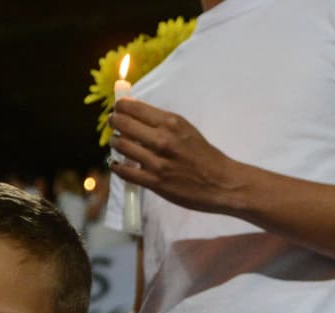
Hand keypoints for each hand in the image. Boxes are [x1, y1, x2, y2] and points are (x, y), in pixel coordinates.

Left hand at [108, 99, 243, 215]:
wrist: (221, 182)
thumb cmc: (204, 155)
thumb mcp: (186, 129)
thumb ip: (162, 122)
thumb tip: (135, 112)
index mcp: (171, 123)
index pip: (133, 108)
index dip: (120, 107)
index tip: (118, 109)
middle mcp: (162, 140)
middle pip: (123, 124)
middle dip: (114, 121)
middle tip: (113, 123)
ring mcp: (157, 162)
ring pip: (121, 146)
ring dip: (115, 143)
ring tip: (117, 143)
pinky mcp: (155, 182)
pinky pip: (125, 171)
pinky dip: (116, 165)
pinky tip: (117, 163)